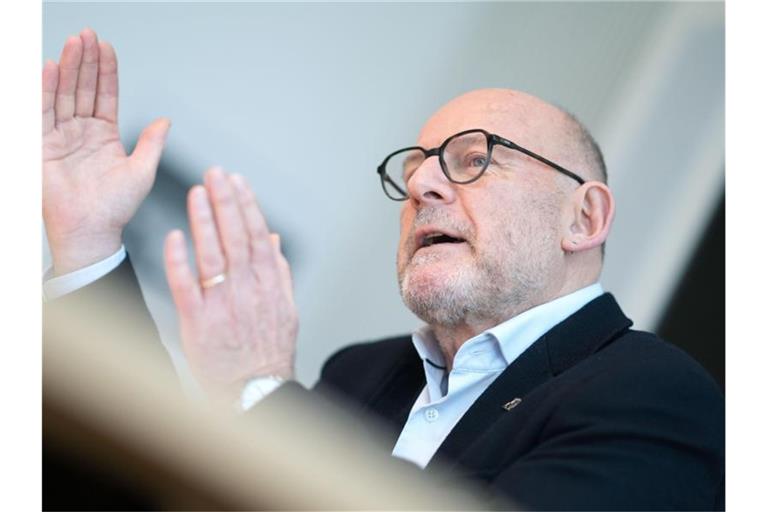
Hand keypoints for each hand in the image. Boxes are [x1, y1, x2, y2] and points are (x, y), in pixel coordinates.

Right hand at [43, 28, 169, 274]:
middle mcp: (82, 132)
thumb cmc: (116, 209)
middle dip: (86, 61)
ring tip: (74, 43)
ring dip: (69, 68)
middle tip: (88, 35)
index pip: (105, 95)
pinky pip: (44, 112)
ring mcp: (61, 136)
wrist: (92, 231)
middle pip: (84, 89)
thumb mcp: (142, 171)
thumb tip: (165, 120)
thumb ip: (152, 143)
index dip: (106, 72)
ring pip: (65, 95)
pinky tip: (52, 68)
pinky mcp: (42, 146)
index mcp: (106, 136)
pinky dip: (47, 90)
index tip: (107, 48)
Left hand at [163, 168, 297, 401]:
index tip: (238, 181)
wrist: (254, 392)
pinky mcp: (198, 322)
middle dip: (225, 201)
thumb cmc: (269, 352)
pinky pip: (185, 286)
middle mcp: (247, 289)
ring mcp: (222, 304)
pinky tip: (173, 236)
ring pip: (212, 254)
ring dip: (204, 220)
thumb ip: (279, 273)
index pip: (257, 235)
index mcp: (268, 284)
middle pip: (235, 237)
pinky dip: (179, 260)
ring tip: (196, 192)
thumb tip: (273, 241)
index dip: (247, 205)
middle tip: (215, 172)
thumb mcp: (286, 310)